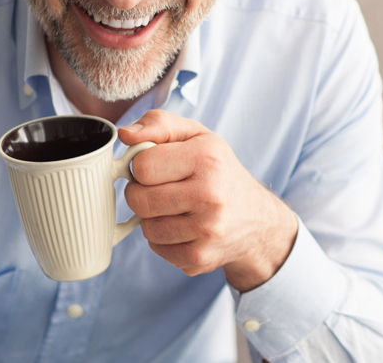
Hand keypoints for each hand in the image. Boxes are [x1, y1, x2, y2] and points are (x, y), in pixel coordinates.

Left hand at [119, 110, 297, 291]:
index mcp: (206, 157)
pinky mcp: (200, 257)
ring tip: (175, 209)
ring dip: (153, 219)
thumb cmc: (218, 171)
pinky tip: (183, 228)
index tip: (157, 167)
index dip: (142, 166)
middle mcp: (210, 194)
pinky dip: (164, 240)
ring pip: (146, 228)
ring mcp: (206, 230)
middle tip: (160, 189)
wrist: (256, 218)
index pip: (142, 166)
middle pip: (139, 200)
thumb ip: (159, 124)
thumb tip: (125, 134)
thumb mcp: (196, 136)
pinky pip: (158, 249)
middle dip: (142, 193)